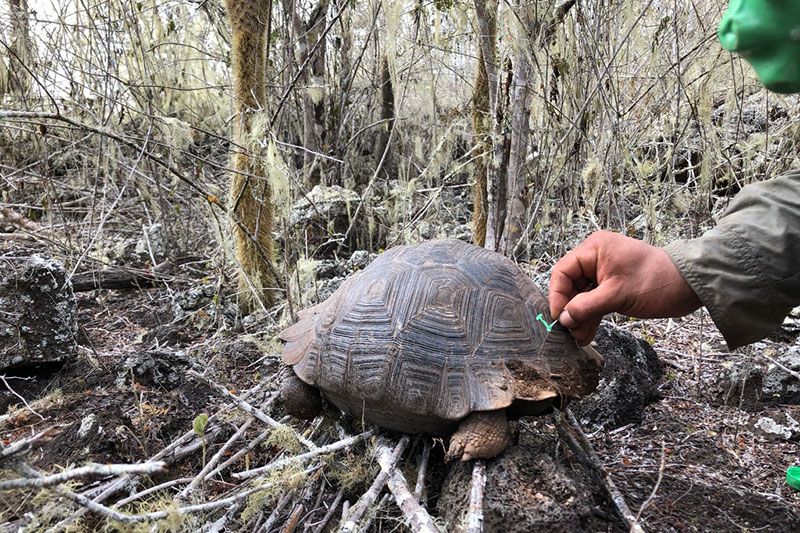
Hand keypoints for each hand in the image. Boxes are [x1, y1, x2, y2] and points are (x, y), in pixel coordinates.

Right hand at [548, 231, 700, 344]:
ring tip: (579, 337)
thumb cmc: (657, 281)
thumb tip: (564, 319)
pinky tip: (587, 333)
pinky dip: (591, 316)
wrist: (690, 286)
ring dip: (580, 316)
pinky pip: (595, 300)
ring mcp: (605, 272)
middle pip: (571, 284)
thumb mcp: (617, 295)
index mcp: (595, 249)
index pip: (563, 271)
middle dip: (570, 309)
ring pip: (582, 295)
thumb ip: (586, 307)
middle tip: (569, 331)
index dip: (557, 295)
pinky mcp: (614, 286)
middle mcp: (597, 257)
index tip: (558, 317)